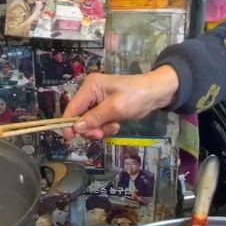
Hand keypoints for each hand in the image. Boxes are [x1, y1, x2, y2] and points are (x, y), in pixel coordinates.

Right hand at [63, 65, 178, 139]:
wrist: (156, 94)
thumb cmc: (137, 96)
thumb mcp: (116, 108)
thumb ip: (95, 118)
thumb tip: (76, 127)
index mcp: (90, 87)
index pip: (72, 107)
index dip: (69, 124)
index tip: (71, 139)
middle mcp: (90, 93)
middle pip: (79, 117)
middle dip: (90, 128)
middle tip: (102, 134)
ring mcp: (96, 102)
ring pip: (88, 123)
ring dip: (100, 129)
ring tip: (114, 127)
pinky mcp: (103, 109)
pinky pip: (97, 124)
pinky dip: (105, 128)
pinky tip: (116, 125)